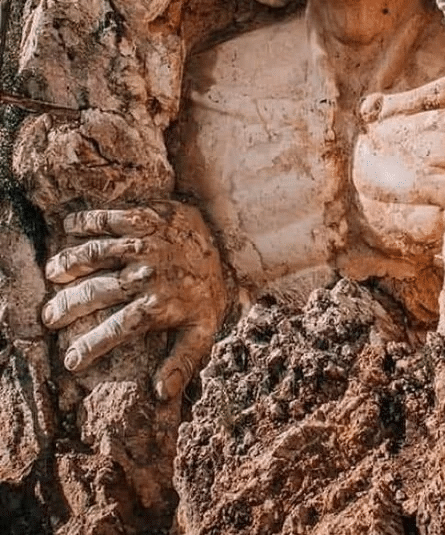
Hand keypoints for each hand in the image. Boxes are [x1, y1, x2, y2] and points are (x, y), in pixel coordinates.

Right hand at [41, 202, 226, 399]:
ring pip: (96, 254)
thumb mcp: (204, 329)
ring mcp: (144, 244)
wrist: (231, 238)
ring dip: (69, 264)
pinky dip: (86, 221)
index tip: (70, 361)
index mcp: (157, 305)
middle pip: (96, 292)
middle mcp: (146, 275)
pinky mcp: (146, 217)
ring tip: (52, 273)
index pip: (116, 330)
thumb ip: (183, 362)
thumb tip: (160, 393)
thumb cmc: (212, 287)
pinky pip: (109, 219)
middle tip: (49, 316)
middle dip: (67, 306)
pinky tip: (68, 227)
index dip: (90, 346)